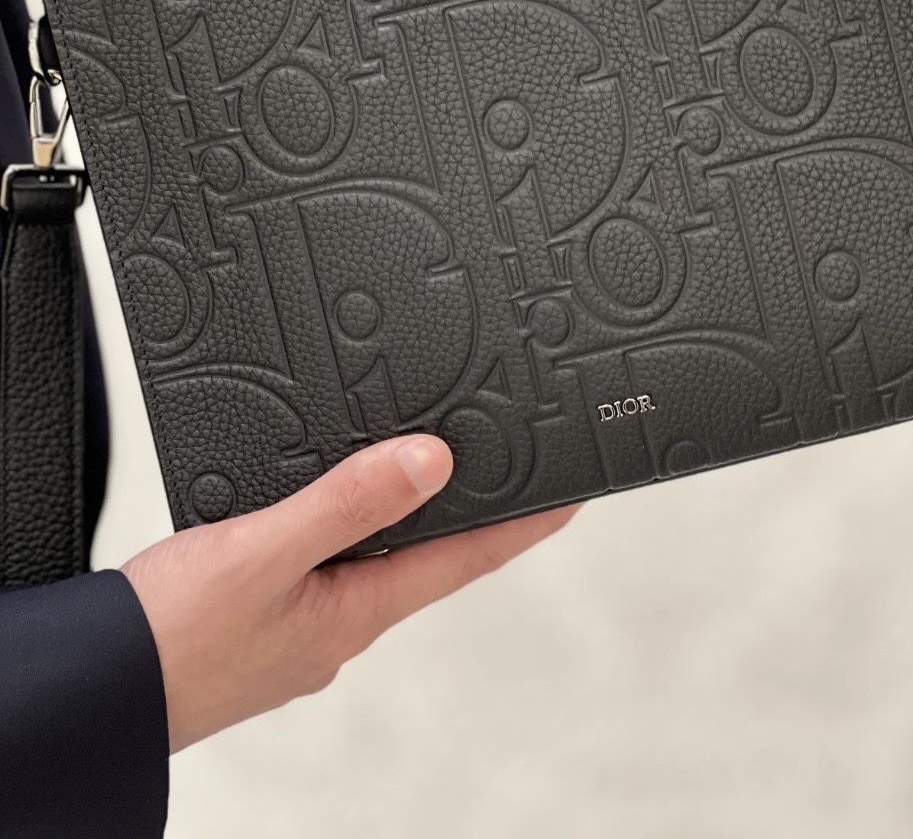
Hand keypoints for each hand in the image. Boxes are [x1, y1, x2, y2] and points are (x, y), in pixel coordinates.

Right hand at [121, 436, 577, 751]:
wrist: (94, 692)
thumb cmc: (168, 637)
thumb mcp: (264, 552)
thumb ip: (347, 503)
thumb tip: (433, 462)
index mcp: (355, 610)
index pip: (467, 556)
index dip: (526, 522)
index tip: (575, 494)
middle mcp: (341, 621)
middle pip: (429, 556)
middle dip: (473, 512)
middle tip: (517, 470)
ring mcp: (305, 624)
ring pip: (375, 557)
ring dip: (409, 517)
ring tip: (437, 474)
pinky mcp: (267, 619)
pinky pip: (329, 563)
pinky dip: (350, 527)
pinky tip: (333, 509)